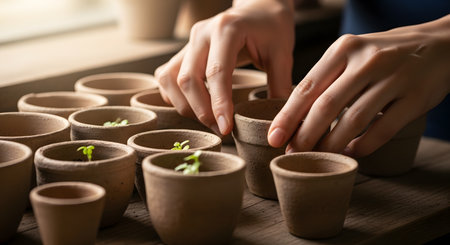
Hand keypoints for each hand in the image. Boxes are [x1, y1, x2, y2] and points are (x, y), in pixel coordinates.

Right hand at [155, 0, 294, 134]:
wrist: (258, 9)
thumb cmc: (271, 28)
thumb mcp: (283, 54)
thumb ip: (280, 86)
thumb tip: (277, 123)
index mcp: (227, 30)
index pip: (217, 73)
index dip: (219, 104)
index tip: (226, 128)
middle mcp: (201, 34)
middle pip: (188, 80)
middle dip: (201, 111)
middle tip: (221, 130)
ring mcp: (189, 42)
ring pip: (171, 80)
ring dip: (186, 106)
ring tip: (209, 120)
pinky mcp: (183, 51)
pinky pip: (167, 78)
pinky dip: (175, 97)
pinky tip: (194, 107)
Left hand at [268, 14, 449, 156]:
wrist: (439, 44)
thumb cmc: (384, 54)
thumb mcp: (352, 54)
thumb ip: (327, 79)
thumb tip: (296, 117)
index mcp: (343, 49)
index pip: (307, 87)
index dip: (288, 117)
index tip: (274, 138)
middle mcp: (366, 61)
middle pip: (326, 106)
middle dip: (305, 135)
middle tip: (292, 154)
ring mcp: (393, 78)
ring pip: (353, 120)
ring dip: (332, 144)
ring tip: (318, 157)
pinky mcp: (415, 97)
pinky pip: (383, 129)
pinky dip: (364, 146)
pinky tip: (352, 152)